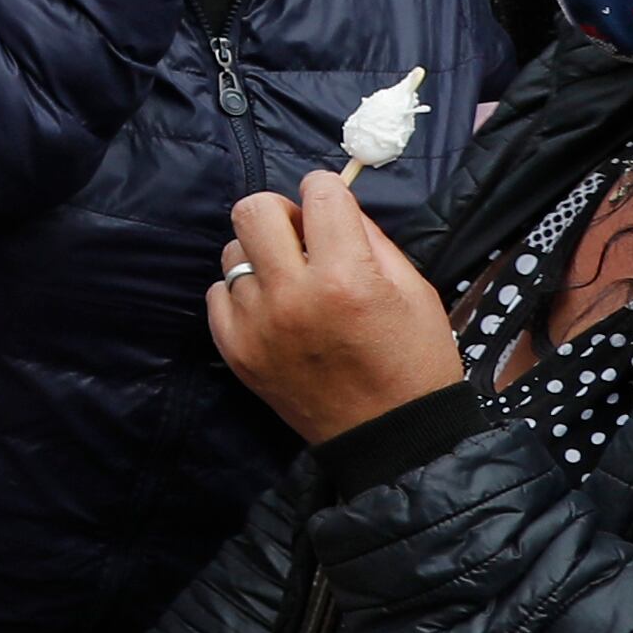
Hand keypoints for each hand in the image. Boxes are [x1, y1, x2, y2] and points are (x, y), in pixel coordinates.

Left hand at [210, 170, 466, 444]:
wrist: (391, 439)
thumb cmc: (414, 362)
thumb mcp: (414, 291)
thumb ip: (370, 240)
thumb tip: (333, 202)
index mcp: (345, 278)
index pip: (318, 193)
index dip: (328, 192)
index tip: (332, 207)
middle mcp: (292, 296)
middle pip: (253, 209)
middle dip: (282, 213)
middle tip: (302, 237)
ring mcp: (256, 324)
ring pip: (233, 251)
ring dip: (262, 257)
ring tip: (292, 284)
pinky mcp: (234, 349)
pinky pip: (219, 292)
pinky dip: (243, 294)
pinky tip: (274, 311)